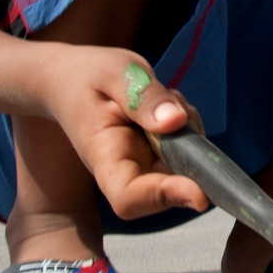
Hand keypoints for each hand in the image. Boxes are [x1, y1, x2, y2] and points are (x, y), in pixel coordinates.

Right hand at [41, 45, 209, 218]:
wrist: (73, 80)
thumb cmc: (88, 77)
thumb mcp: (115, 75)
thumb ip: (143, 97)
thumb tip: (176, 121)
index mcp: (104, 157)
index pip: (129, 197)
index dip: (164, 197)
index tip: (199, 193)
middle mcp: (127, 170)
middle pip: (168, 186)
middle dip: (191, 151)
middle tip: (173, 103)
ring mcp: (146, 165)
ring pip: (187, 163)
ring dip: (190, 129)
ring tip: (161, 96)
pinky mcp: (160, 154)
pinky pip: (190, 146)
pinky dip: (189, 123)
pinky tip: (166, 102)